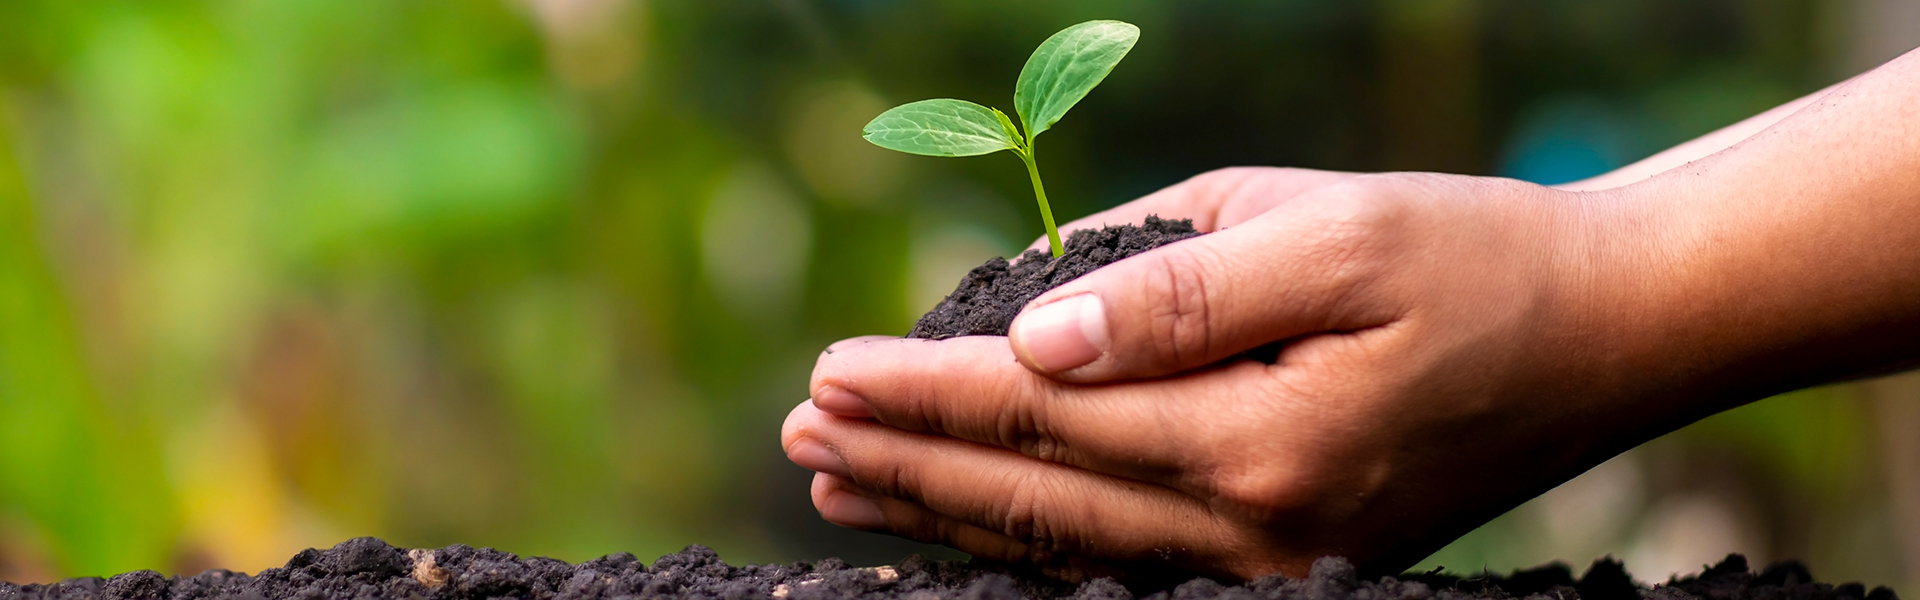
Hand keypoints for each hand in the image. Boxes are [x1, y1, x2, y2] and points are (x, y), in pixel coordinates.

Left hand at [783, 168, 1674, 579]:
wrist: (1606, 334)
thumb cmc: (1473, 259)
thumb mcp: (1334, 234)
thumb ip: (1178, 292)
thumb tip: (1035, 338)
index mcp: (1263, 441)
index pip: (1045, 421)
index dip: (926, 395)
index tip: (829, 371)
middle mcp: (1257, 530)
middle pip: (1038, 496)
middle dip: (908, 460)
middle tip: (804, 430)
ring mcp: (1273, 563)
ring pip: (1067, 542)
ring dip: (947, 509)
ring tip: (846, 483)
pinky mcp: (1288, 561)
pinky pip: (1124, 558)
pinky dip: (1030, 535)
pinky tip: (969, 518)